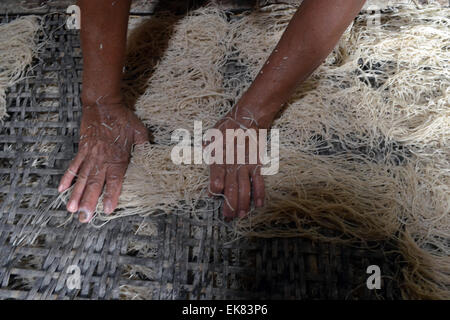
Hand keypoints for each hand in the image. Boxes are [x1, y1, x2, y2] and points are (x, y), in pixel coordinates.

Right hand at [58, 99, 147, 222]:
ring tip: (72, 210)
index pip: (114, 182)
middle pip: (94, 185)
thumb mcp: (140, 132)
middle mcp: (102, 160)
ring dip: (76, 195)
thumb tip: (151, 157)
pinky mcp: (82, 149)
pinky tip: (61, 189)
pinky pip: (73, 166)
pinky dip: (67, 178)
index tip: (106, 211)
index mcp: (118, 159)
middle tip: (84, 219)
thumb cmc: (123, 118)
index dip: (111, 196)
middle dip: (89, 203)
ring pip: (82, 179)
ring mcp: (90, 156)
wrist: (103, 104)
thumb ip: (144, 147)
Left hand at [208, 106, 268, 219]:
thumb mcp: (210, 135)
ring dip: (243, 203)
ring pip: (245, 187)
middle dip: (229, 203)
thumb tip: (203, 155)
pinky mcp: (256, 164)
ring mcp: (245, 164)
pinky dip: (260, 192)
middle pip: (231, 186)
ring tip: (241, 215)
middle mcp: (232, 163)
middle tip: (227, 217)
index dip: (215, 185)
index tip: (213, 194)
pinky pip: (259, 180)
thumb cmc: (226, 127)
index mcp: (219, 156)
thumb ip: (206, 148)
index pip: (216, 174)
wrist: (248, 117)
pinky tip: (259, 204)